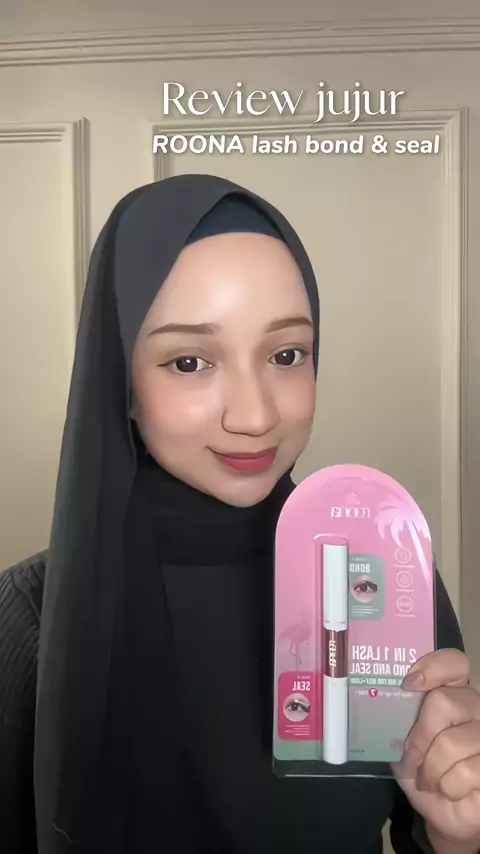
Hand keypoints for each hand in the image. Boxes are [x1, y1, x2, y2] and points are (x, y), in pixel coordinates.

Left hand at [392, 649, 479, 850]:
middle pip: (444, 702)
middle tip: (411, 758)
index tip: (409, 683)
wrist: (449, 815)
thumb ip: (399, 724)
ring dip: (431, 770)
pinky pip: (464, 773)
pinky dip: (447, 788)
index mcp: (454, 695)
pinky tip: (451, 792)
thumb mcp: (405, 745)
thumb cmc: (426, 774)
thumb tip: (379, 710)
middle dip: (419, 736)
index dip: (434, 666)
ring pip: (450, 743)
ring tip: (429, 780)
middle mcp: (476, 709)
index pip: (455, 664)